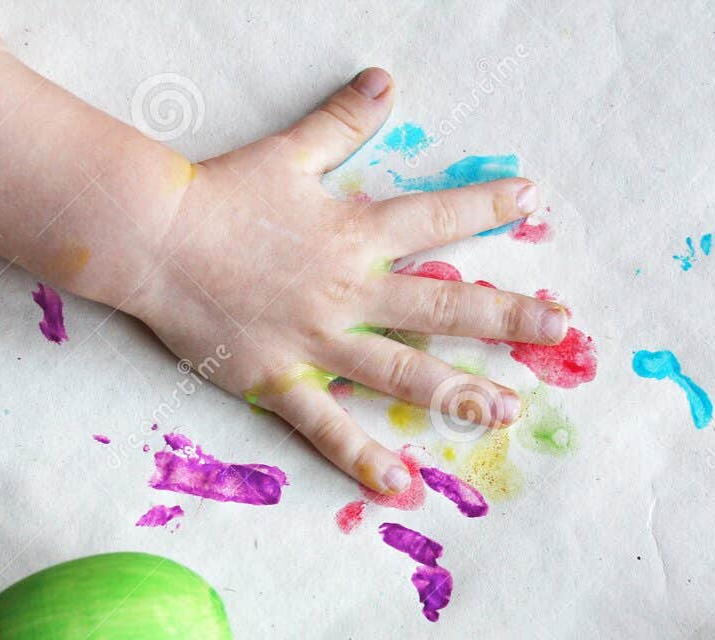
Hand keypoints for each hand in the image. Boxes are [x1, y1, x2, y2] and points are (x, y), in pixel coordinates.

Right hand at [129, 68, 568, 492]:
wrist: (154, 238)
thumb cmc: (218, 195)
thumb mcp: (288, 151)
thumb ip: (342, 122)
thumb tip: (385, 80)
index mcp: (354, 234)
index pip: (435, 218)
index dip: (485, 205)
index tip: (531, 199)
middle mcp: (349, 291)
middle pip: (443, 306)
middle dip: (507, 317)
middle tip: (559, 329)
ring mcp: (318, 341)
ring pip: (403, 373)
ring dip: (459, 394)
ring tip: (506, 413)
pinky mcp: (280, 380)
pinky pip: (328, 426)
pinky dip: (361, 458)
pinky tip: (398, 485)